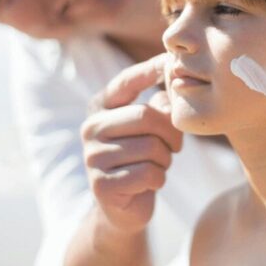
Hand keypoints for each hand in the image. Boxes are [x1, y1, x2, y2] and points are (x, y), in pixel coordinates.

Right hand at [81, 53, 180, 234]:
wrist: (123, 206)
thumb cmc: (142, 158)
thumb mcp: (151, 128)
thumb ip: (161, 105)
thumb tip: (173, 83)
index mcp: (100, 107)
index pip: (126, 81)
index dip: (150, 70)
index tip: (170, 59)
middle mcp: (90, 127)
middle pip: (146, 116)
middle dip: (170, 132)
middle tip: (175, 146)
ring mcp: (92, 157)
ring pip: (151, 147)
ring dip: (165, 159)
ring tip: (157, 165)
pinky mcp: (101, 184)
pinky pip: (148, 174)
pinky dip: (159, 179)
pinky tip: (149, 182)